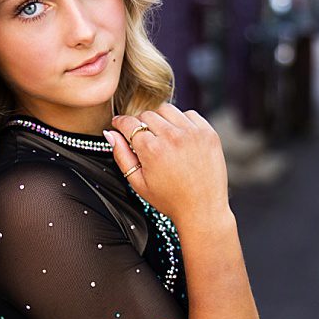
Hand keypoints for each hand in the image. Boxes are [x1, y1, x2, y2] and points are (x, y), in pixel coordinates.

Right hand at [103, 105, 229, 225]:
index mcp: (152, 150)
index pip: (129, 123)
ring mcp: (193, 133)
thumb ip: (121, 155)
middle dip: (139, 124)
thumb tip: (110, 134)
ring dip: (160, 119)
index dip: (120, 123)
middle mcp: (173, 137)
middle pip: (146, 115)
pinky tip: (179, 137)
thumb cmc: (169, 199)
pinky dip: (181, 121)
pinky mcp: (208, 133)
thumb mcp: (137, 182)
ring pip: (167, 110)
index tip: (118, 124)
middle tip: (141, 138)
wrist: (203, 208)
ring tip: (161, 136)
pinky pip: (189, 114)